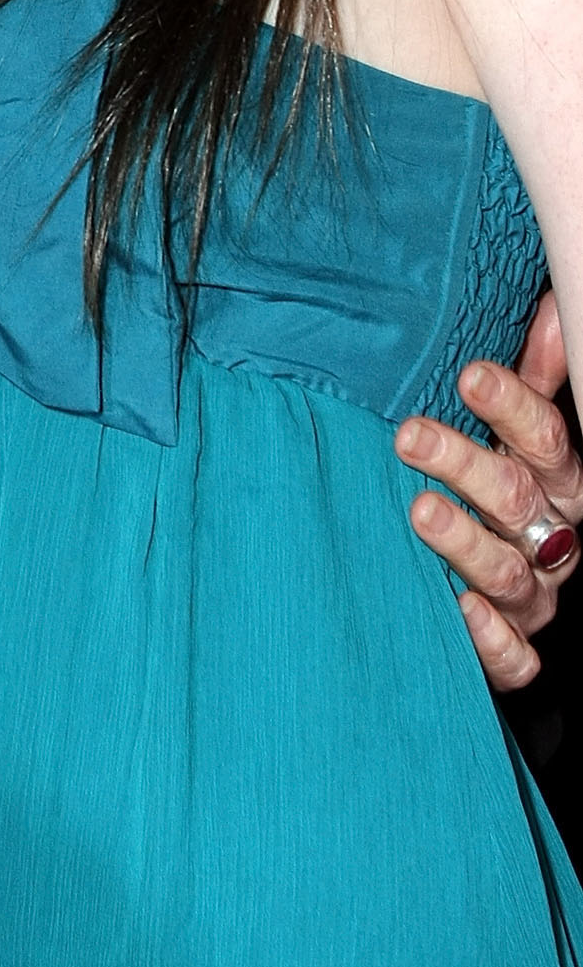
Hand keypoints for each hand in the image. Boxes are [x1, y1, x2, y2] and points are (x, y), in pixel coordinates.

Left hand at [395, 292, 582, 689]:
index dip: (512, 405)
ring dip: (466, 542)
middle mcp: (551, 536)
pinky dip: (490, 639)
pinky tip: (457, 610)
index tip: (468, 375)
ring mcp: (535, 596)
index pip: (546, 435)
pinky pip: (515, 656)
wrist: (498, 591)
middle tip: (410, 436)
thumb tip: (549, 309)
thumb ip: (532, 379)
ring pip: (510, 571)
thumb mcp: (519, 434)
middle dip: (467, 463)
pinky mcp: (515, 648)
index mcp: (557, 478)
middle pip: (519, 497)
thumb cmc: (502, 491)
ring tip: (420, 513)